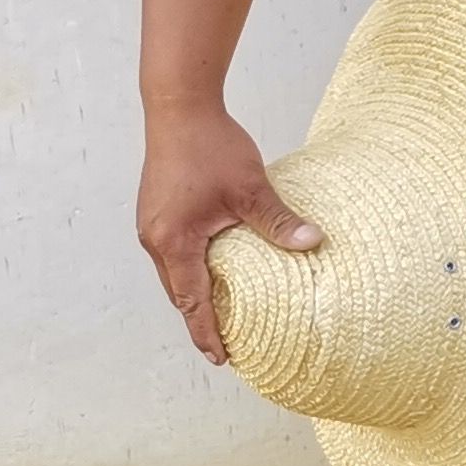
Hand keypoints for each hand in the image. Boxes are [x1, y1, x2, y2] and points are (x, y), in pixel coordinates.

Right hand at [137, 98, 318, 363]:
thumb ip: (278, 220)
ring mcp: (152, 225)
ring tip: (219, 316)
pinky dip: (190, 271)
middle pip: (179, 293)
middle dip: (200, 320)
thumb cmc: (211, 146)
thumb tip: (313, 244)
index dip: (207, 332)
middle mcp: (154, 239)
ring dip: (194, 295)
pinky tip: (212, 271)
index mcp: (173, 242)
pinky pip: (173, 254)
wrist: (179, 107)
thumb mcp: (250, 188)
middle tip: (225, 346)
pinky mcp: (157, 211)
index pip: (192, 302)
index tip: (222, 358)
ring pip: (173, 274)